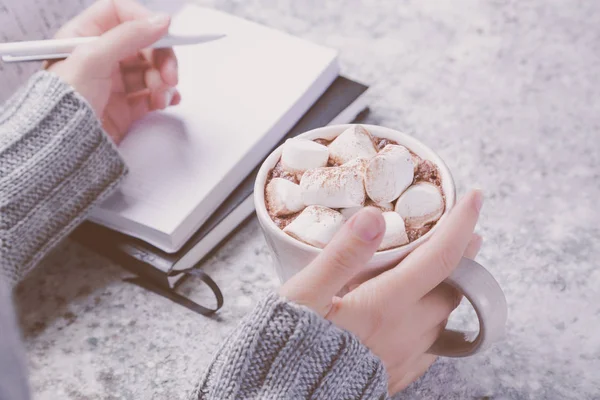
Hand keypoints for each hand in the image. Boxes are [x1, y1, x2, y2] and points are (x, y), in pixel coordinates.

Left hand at [47, 0, 180, 143]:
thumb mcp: (93, 58)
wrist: (61, 147)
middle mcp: (101, 57)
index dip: (143, 20)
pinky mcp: (125, 106)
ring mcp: (114, 82)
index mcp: (84, 37)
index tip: (163, 33)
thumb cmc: (61, 104)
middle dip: (161, 58)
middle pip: (143, 43)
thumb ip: (129, 35)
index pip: (120, 14)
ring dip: (164, 81)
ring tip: (161, 96)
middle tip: (169, 75)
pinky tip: (165, 102)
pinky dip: (164, 96)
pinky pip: (153, 94)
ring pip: (152, 69)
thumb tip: (160, 20)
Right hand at [280, 190, 483, 394]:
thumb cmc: (288, 347)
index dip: (460, 225)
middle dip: (465, 255)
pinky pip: (433, 343)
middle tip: (465, 231)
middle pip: (453, 287)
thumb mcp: (305, 295)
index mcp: (384, 306)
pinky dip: (438, 317)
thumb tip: (373, 217)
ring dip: (452, 286)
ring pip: (445, 316)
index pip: (439, 258)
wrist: (283, 397)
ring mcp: (404, 357)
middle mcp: (405, 332)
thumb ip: (340, 256)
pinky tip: (425, 313)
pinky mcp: (396, 374)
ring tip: (443, 266)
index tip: (473, 198)